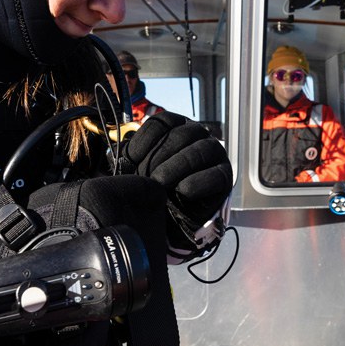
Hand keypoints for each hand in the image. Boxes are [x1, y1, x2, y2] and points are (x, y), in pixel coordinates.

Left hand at [117, 112, 232, 243]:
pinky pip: (215, 174)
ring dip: (177, 167)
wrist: (171, 223)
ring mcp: (214, 154)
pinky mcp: (225, 176)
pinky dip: (197, 182)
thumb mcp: (137, 170)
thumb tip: (118, 151)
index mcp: (176, 128)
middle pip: (182, 134)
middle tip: (146, 177)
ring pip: (200, 151)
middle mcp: (198, 136)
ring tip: (160, 184)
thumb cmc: (154, 191)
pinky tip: (182, 191)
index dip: (145, 139)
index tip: (130, 159)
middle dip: (160, 156)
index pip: (163, 122)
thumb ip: (130, 157)